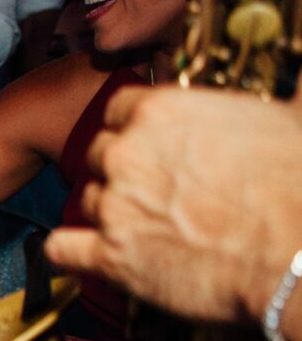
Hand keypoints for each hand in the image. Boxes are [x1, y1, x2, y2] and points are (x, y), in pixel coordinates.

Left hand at [50, 88, 301, 324]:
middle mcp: (127, 154)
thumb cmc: (296, 185)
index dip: (136, 128)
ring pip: (89, 200)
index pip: (119, 109)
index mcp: (160, 111)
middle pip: (100, 155)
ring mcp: (114, 205)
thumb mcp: (289, 113)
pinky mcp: (109, 256)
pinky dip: (72, 251)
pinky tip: (90, 251)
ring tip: (152, 223)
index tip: (153, 143)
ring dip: (111, 211)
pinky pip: (62, 249)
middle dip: (125, 171)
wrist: (297, 251)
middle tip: (160, 188)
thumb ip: (283, 85)